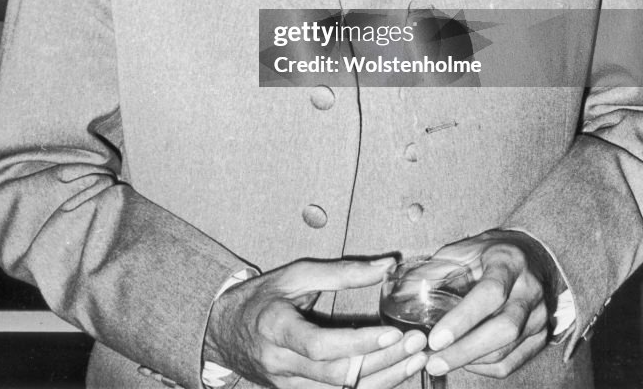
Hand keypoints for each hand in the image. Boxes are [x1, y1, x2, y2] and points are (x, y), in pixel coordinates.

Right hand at [204, 257, 426, 388]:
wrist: (225, 332)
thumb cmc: (262, 298)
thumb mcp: (294, 275)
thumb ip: (340, 271)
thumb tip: (387, 265)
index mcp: (276, 328)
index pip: (321, 346)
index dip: (358, 343)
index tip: (393, 332)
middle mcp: (281, 365)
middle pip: (338, 376)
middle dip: (382, 362)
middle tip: (417, 345)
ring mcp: (288, 388)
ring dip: (384, 380)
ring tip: (415, 360)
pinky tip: (394, 375)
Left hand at [422, 230, 557, 379]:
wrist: (530, 256)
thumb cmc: (487, 253)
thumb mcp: (462, 250)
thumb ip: (435, 269)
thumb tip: (401, 292)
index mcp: (508, 262)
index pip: (490, 293)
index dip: (463, 318)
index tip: (435, 338)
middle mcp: (529, 290)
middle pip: (504, 328)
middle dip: (465, 350)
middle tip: (433, 360)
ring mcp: (539, 316)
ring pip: (508, 350)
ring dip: (470, 361)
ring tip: (439, 363)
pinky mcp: (540, 337)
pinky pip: (512, 362)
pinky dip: (484, 367)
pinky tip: (463, 361)